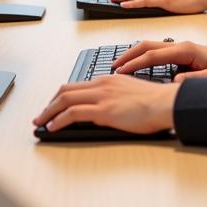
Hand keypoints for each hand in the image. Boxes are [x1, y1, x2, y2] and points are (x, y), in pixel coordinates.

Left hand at [33, 74, 177, 133]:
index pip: (78, 85)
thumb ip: (118, 96)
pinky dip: (58, 119)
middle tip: (42, 114)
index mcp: (110, 79)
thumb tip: (109, 108)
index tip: (55, 105)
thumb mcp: (133, 92)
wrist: (165, 103)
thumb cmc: (155, 102)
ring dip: (48, 111)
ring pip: (64, 99)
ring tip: (41, 122)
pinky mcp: (103, 110)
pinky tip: (53, 127)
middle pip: (66, 90)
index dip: (62, 96)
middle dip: (50, 103)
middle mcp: (102, 84)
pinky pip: (73, 113)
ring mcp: (101, 97)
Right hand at [113, 40, 206, 80]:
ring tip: (120, 64)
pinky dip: (143, 55)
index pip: (153, 55)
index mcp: (186, 50)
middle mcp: (182, 45)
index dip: (135, 63)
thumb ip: (194, 81)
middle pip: (148, 45)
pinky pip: (158, 51)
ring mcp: (182, 48)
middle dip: (128, 54)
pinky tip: (138, 64)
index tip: (119, 71)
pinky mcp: (184, 53)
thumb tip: (174, 84)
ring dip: (134, 53)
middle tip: (112, 65)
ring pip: (151, 46)